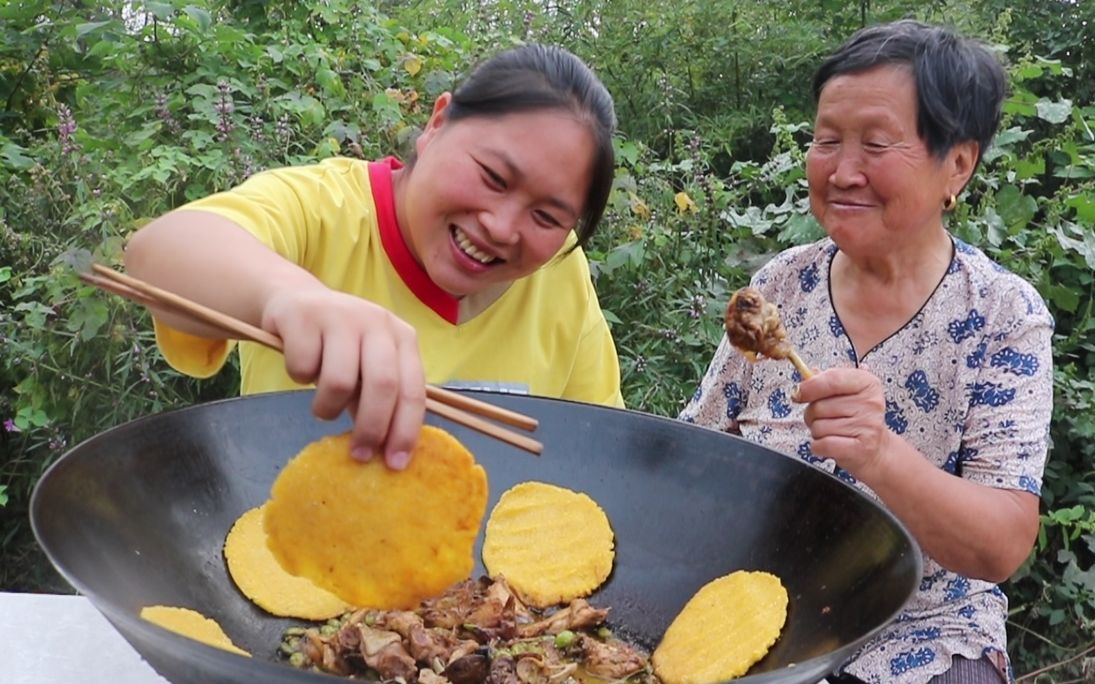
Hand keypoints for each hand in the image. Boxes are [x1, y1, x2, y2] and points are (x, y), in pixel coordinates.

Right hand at [260, 288, 425, 468]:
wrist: (297, 301)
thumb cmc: (340, 345)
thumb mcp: (367, 367)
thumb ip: (379, 400)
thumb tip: (385, 451)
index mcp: (402, 337)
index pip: (413, 389)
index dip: (406, 429)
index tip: (395, 464)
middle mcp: (377, 323)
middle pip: (382, 385)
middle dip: (371, 427)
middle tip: (358, 455)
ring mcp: (341, 315)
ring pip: (339, 380)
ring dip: (327, 406)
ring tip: (323, 406)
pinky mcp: (304, 316)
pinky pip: (303, 367)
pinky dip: (300, 377)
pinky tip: (302, 367)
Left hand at [793, 367, 889, 478]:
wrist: (876, 448)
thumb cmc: (855, 418)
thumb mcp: (845, 393)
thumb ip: (824, 382)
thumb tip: (803, 383)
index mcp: (867, 383)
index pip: (831, 379)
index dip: (809, 387)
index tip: (798, 393)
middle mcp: (870, 403)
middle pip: (819, 406)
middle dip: (813, 414)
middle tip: (826, 419)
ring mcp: (867, 426)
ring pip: (818, 427)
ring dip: (817, 432)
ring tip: (833, 432)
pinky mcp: (861, 448)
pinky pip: (822, 444)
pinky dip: (819, 446)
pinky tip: (832, 444)